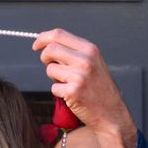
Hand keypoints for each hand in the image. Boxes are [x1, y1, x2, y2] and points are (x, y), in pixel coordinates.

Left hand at [33, 28, 137, 147]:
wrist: (110, 112)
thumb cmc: (100, 88)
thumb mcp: (93, 62)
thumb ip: (74, 52)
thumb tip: (49, 46)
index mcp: (89, 49)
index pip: (59, 35)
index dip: (43, 38)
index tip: (36, 45)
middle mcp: (85, 60)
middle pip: (51, 50)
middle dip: (45, 58)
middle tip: (49, 65)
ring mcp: (79, 76)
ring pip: (50, 70)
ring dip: (54, 78)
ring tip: (68, 83)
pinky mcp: (73, 92)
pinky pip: (54, 88)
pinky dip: (59, 93)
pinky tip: (71, 95)